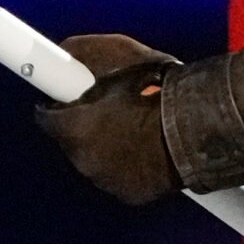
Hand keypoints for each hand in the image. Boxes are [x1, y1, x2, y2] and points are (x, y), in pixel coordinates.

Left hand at [34, 34, 180, 204]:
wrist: (197, 128)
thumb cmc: (159, 92)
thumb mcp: (120, 53)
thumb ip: (83, 51)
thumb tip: (64, 50)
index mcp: (74, 128)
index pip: (46, 117)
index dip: (58, 102)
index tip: (63, 93)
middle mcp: (84, 160)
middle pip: (70, 138)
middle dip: (84, 123)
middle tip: (109, 106)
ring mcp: (106, 181)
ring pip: (95, 158)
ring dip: (106, 144)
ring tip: (132, 124)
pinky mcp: (129, 194)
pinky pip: (119, 175)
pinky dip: (126, 163)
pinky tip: (145, 145)